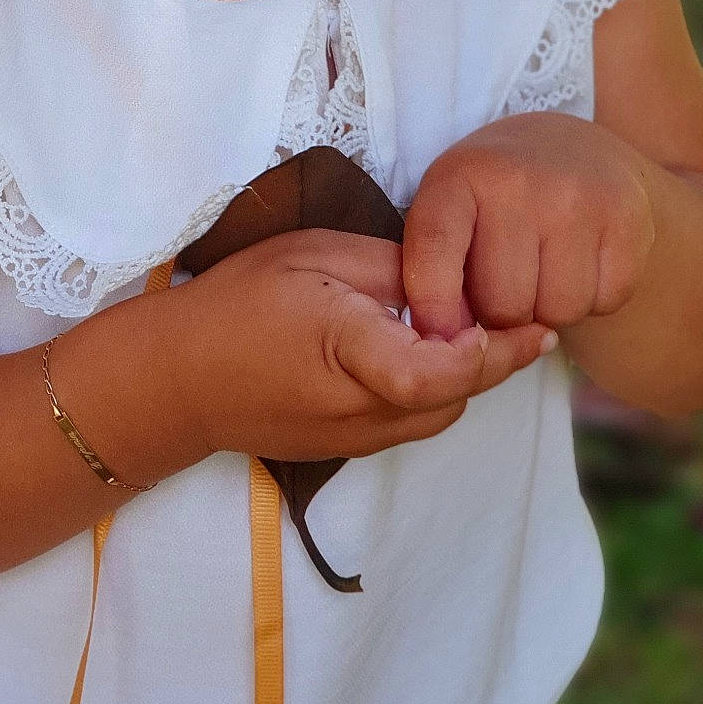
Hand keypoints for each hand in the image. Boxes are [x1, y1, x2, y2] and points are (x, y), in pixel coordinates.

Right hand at [167, 228, 545, 463]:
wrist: (177, 380)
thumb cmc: (239, 303)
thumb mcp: (312, 254)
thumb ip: (389, 267)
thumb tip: (448, 282)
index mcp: (348, 351)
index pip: (436, 370)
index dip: (486, 351)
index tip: (520, 320)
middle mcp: (360, 410)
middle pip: (456, 395)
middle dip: (496, 360)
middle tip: (525, 315)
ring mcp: (356, 439)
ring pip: (442, 413)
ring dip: (468, 378)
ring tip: (482, 330)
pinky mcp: (350, 449)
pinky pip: (414, 422)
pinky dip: (436, 391)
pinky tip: (431, 354)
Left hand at [402, 114, 657, 345]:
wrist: (575, 148)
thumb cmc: (497, 196)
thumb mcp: (450, 208)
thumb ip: (433, 269)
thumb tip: (446, 338)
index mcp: (460, 174)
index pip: (434, 249)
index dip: (434, 307)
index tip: (440, 337)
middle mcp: (520, 180)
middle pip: (504, 305)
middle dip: (504, 313)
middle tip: (509, 280)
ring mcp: (580, 198)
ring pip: (557, 313)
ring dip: (550, 310)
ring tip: (545, 270)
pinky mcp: (628, 219)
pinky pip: (606, 302)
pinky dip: (595, 299)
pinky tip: (582, 263)